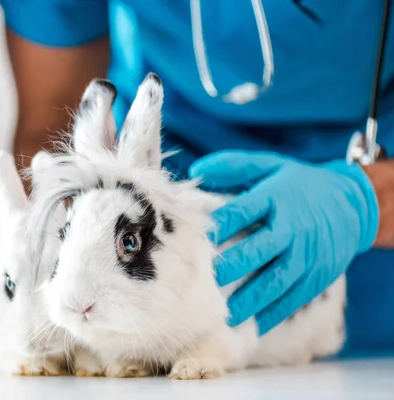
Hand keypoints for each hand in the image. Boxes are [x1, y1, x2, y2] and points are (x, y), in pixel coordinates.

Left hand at [189, 151, 378, 333]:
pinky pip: (293, 299)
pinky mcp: (316, 277)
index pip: (243, 211)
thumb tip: (196, 169)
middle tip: (204, 280)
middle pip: (258, 250)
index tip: (196, 238)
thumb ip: (233, 166)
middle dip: (231, 266)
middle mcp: (292, 229)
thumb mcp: (270, 165)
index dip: (219, 224)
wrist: (352, 205)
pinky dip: (272, 314)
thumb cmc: (299, 184)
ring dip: (248, 300)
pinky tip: (252, 325)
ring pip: (275, 282)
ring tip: (224, 314)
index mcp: (276, 198)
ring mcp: (306, 256)